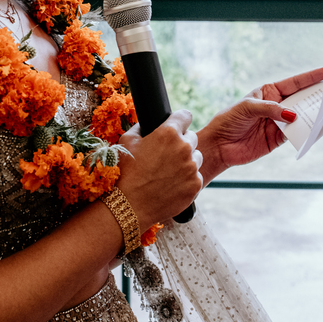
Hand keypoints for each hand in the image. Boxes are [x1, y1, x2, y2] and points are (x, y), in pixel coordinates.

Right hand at [115, 110, 202, 229]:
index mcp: (168, 133)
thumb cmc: (125, 172)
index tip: (178, 126)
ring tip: (169, 171)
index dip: (180, 120)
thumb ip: (140, 127)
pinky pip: (196, 176)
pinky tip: (172, 184)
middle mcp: (184, 147)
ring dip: (187, 161)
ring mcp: (192, 167)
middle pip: (192, 137)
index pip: (185, 116)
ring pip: (197, 157)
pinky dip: (187, 179)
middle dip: (182, 143)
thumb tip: (146, 124)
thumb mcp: (127, 142)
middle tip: (167, 154)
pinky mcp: (196, 185)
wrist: (129, 206)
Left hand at [196, 66, 322, 181]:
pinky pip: (297, 133)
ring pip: (302, 116)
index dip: (312, 77)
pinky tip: (317, 127)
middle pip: (302, 98)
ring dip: (315, 113)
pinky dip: (306, 131)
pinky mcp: (279, 138)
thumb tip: (292, 115)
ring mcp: (280, 122)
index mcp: (270, 92)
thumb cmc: (229, 120)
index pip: (295, 83)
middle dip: (319, 94)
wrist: (219, 146)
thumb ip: (270, 109)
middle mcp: (277, 106)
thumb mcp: (248, 108)